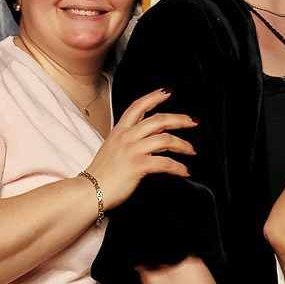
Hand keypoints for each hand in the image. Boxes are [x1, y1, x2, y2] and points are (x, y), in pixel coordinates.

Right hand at [87, 89, 194, 210]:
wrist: (89, 191)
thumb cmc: (102, 175)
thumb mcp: (113, 149)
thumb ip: (131, 140)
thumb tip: (155, 139)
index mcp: (119, 131)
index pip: (138, 106)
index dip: (155, 96)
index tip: (169, 92)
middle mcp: (126, 137)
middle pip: (158, 120)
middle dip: (180, 119)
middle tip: (194, 122)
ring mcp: (132, 150)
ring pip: (165, 139)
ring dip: (184, 144)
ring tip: (193, 150)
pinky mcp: (138, 165)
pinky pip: (165, 162)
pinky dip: (179, 167)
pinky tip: (185, 170)